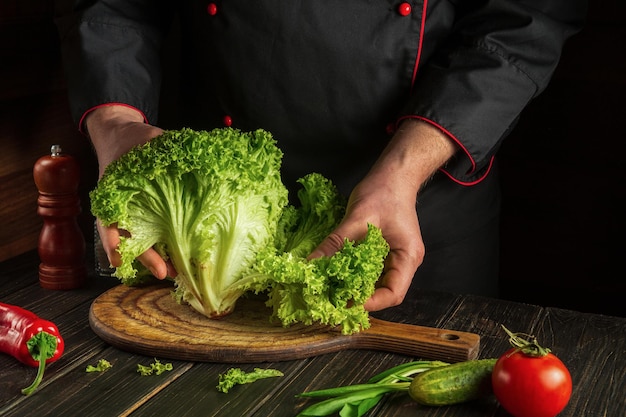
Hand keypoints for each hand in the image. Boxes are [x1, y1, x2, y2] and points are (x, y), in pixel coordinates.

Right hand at [87, 105, 173, 278]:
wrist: (121, 136)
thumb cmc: (130, 139)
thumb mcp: (145, 138)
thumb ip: (162, 145)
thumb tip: (187, 151)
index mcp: (112, 193)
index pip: (108, 220)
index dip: (113, 240)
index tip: (118, 258)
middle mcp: (119, 207)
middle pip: (128, 239)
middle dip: (146, 258)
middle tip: (164, 273)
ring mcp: (133, 212)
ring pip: (142, 241)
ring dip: (158, 258)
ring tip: (176, 273)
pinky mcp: (148, 213)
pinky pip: (155, 233)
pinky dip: (166, 247)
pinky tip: (181, 258)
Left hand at [310, 173, 424, 310]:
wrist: (394, 174)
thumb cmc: (383, 192)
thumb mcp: (356, 218)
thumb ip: (335, 243)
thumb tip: (311, 264)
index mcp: (408, 256)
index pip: (394, 293)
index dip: (371, 303)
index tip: (346, 302)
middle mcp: (405, 261)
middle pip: (386, 292)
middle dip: (361, 298)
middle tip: (334, 300)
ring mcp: (396, 257)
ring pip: (378, 283)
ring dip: (357, 288)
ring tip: (334, 291)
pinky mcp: (385, 251)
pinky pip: (372, 270)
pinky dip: (356, 276)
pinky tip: (339, 275)